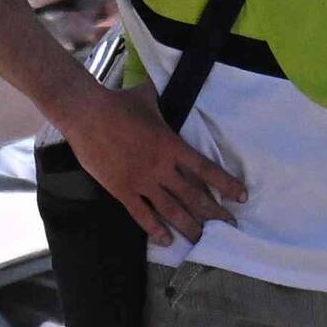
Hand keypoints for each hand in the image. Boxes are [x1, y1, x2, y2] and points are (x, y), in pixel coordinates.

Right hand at [64, 79, 244, 244]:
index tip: (239, 197)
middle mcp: (161, 167)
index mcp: (171, 145)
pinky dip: (155, 229)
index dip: (225, 184)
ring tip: (202, 240)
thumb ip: (160, 99)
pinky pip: (142, 215)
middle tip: (229, 227)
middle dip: (214, 213)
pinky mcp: (122, 190)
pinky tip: (167, 241)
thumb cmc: (118, 103)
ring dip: (189, 226)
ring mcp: (141, 181)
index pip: (205, 169)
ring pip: (171, 210)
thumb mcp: (147, 97)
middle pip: (194, 195)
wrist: (87, 114)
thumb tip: (161, 85)